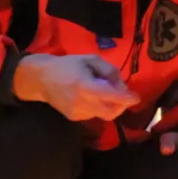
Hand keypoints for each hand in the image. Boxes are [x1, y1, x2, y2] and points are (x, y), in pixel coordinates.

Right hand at [12, 53, 139, 121]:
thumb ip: (109, 71)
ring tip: (101, 91)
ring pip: (103, 114)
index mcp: (85, 86)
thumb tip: (122, 86)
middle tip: (123, 96)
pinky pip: (93, 114)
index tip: (136, 97)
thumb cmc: (68, 65)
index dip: (126, 99)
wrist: (41, 79)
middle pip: (111, 112)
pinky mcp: (74, 118)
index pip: (111, 96)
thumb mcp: (91, 60)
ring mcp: (77, 113)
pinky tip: (89, 97)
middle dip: (121, 105)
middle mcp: (82, 102)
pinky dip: (97, 106)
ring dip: (108, 105)